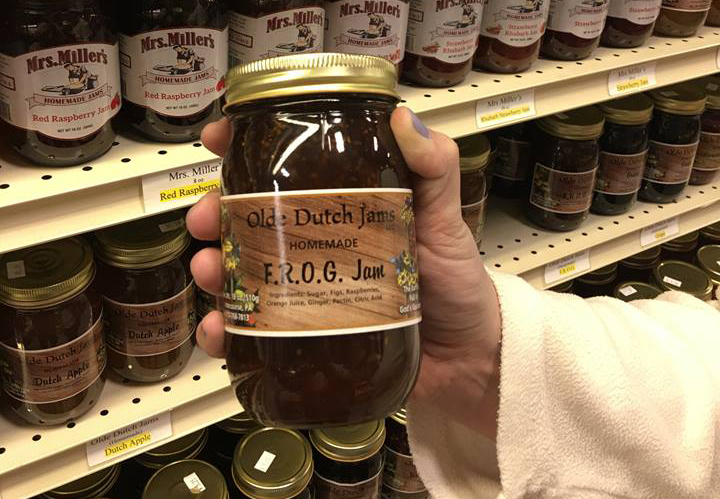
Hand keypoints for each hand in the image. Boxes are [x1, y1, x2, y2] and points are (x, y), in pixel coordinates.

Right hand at [187, 108, 501, 438]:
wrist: (467, 357)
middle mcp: (318, 243)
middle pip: (252, 218)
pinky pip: (256, 330)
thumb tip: (404, 117)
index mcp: (343, 206)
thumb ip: (434, 168)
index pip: (290, 167)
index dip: (249, 148)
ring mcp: (308, 290)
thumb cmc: (457, 282)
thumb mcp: (445, 218)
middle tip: (206, 219)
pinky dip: (228, 329)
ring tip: (210, 272)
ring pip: (243, 271)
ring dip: (214, 266)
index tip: (218, 137)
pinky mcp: (306, 334)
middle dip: (217, 211)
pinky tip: (219, 331)